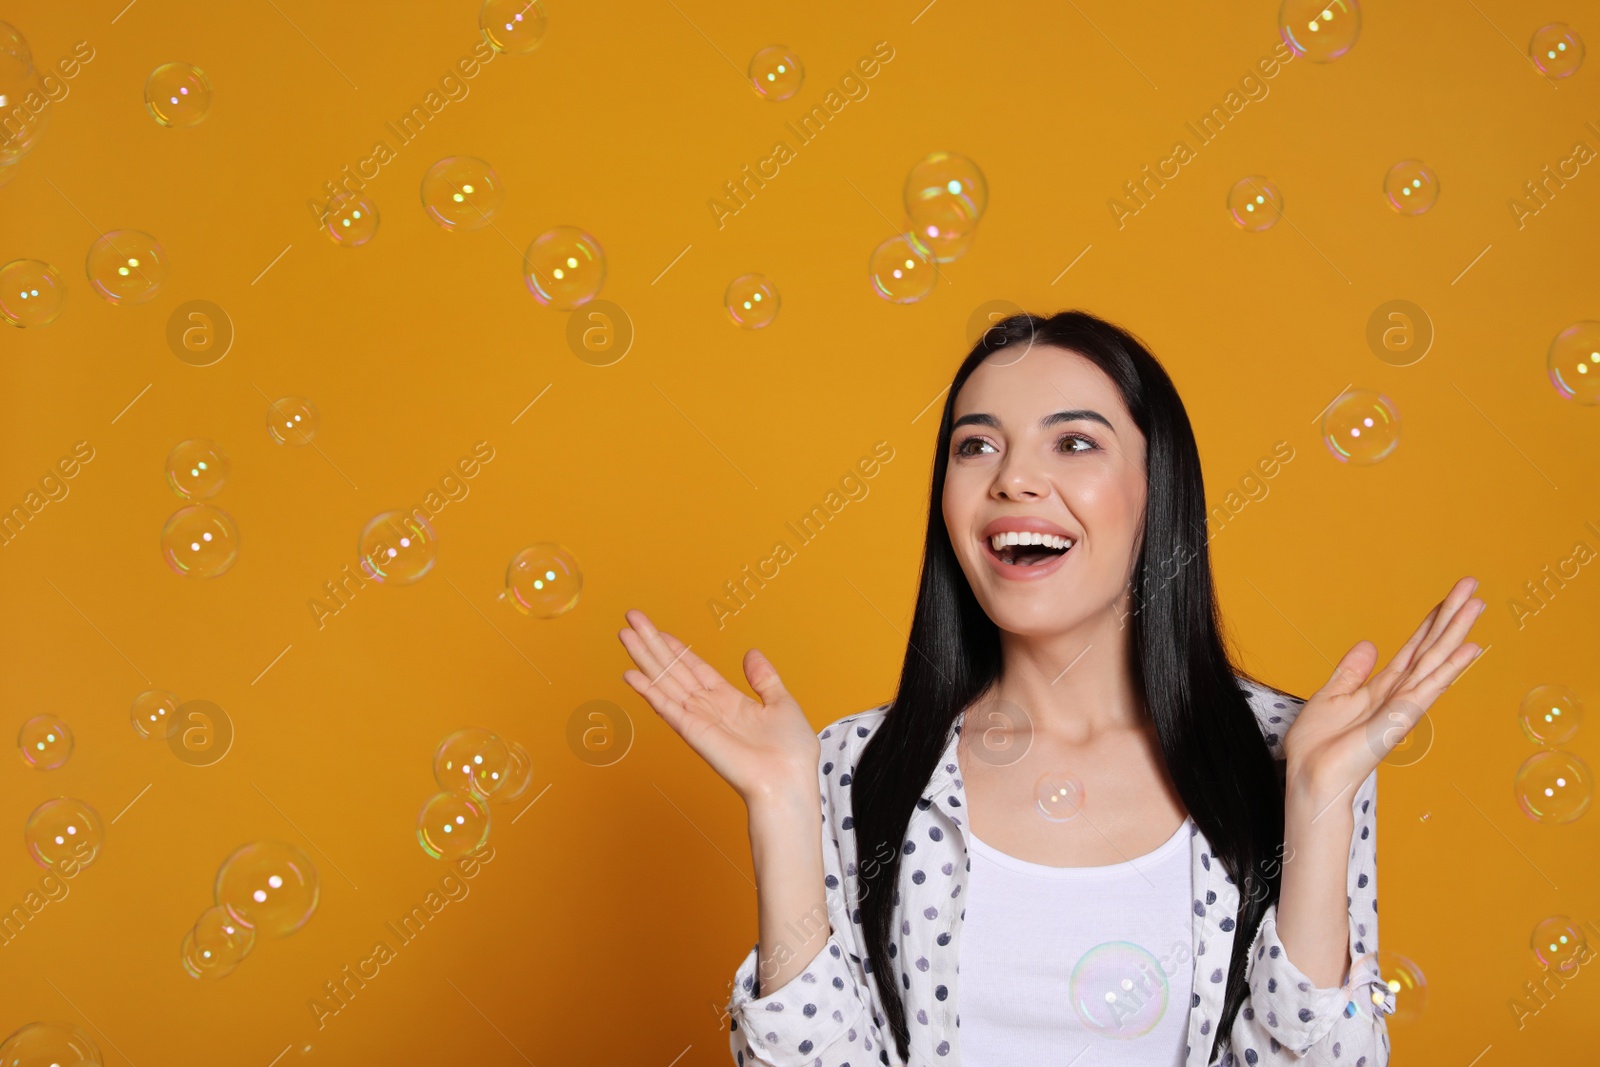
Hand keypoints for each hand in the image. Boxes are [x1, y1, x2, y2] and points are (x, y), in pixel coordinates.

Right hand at [618, 609, 819, 805]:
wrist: (788, 782)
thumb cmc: (790, 754)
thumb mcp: (782, 703)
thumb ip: (764, 678)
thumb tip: (752, 653)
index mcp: (729, 701)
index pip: (694, 667)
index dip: (676, 648)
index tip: (658, 630)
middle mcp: (708, 708)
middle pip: (673, 669)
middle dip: (651, 644)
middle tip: (631, 618)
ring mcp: (698, 719)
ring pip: (664, 681)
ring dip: (643, 657)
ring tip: (624, 634)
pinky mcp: (693, 732)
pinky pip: (666, 706)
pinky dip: (648, 690)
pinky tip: (631, 674)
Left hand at [1282, 576, 1485, 807]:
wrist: (1310, 776)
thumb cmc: (1319, 745)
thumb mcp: (1331, 696)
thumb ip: (1352, 672)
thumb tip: (1369, 645)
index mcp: (1382, 688)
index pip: (1412, 648)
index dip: (1430, 622)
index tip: (1448, 598)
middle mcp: (1398, 694)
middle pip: (1430, 648)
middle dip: (1451, 617)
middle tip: (1473, 586)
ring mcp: (1403, 706)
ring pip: (1435, 660)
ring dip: (1456, 632)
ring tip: (1477, 604)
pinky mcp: (1400, 719)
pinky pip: (1428, 688)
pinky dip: (1448, 668)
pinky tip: (1468, 649)